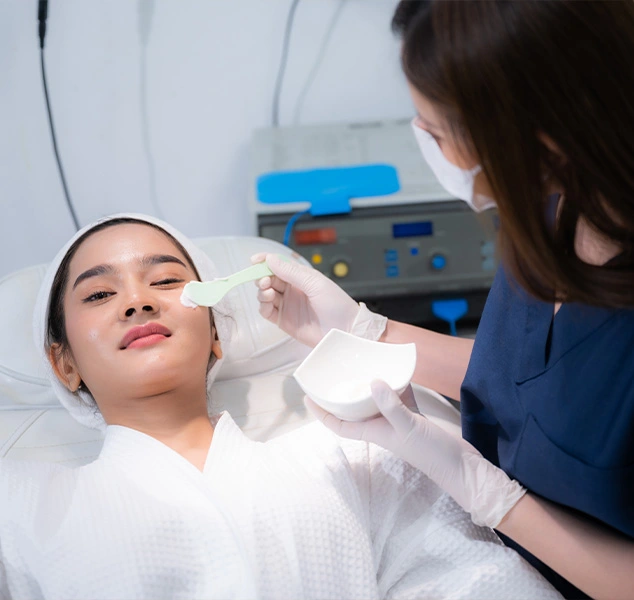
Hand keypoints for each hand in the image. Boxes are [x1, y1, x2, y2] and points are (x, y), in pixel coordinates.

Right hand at [251, 253, 386, 346]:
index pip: (279, 265)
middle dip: (262, 277)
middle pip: (269, 279)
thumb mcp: (315, 283)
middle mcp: (292, 290)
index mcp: (301, 277)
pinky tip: (268, 303)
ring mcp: (287, 305)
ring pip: (265, 294)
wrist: (345, 330)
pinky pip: (267, 311)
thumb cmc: (337, 305)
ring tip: (269, 293)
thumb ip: (291, 272)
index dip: (265, 261)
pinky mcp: (284, 321)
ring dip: (262, 291)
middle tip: (265, 281)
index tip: (254, 260)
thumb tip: (271, 259)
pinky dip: (263, 306)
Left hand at [305, 380, 525, 527]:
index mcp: (373, 432)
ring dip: (368, 385)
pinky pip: (398, 396)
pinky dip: (395, 383)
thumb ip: (391, 405)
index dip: (321, 413)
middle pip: (353, 409)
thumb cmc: (431, 453)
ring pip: (375, 400)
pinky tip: (396, 368)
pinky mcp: (413, 416)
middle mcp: (381, 426)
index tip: (307, 397)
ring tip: (361, 365)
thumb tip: (373, 381)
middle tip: (334, 372)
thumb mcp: (408, 427)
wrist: (461, 466)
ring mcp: (397, 420)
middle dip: (342, 394)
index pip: (338, 424)